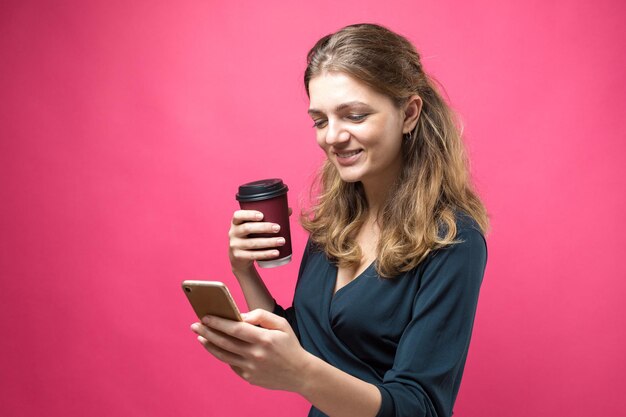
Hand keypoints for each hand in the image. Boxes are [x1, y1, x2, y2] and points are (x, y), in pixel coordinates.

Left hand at [190, 309, 310, 391]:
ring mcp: (251, 368)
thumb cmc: (290, 345)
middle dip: (207, 332)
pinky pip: (232, 364)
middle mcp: (256, 355)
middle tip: (195, 325)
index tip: (206, 317)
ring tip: (201, 336)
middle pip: (225, 342)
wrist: (300, 373)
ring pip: (224, 355)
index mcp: (264, 339)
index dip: (219, 322)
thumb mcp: (282, 324)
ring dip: (209, 345)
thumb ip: (261, 316)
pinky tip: (218, 347)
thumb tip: (240, 316)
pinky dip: (223, 355)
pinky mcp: (249, 377)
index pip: (236, 329)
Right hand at [228, 210, 285, 272]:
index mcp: (236, 223)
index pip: (237, 215)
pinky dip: (266, 254)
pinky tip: (276, 252)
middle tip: (278, 228)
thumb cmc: (250, 237)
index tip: (262, 215)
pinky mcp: (239, 257)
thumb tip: (289, 210)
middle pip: (247, 228)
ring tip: (282, 241)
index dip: (249, 214)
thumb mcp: (254, 228)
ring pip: (252, 243)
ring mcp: (235, 246)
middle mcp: (233, 233)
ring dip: (269, 242)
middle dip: (264, 228)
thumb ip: (269, 218)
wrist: (239, 259)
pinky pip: (254, 255)